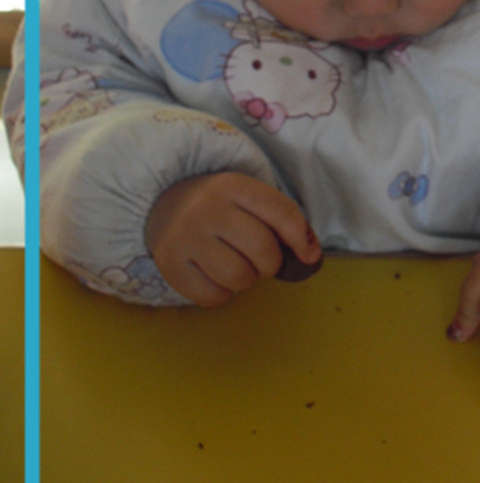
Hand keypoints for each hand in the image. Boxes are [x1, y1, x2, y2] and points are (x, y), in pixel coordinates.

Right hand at [145, 171, 320, 306]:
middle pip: (262, 250)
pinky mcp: (170, 264)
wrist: (163, 203)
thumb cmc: (221, 207)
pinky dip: (221, 293)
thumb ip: (282, 221)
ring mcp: (186, 236)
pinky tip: (214, 275)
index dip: (302, 240)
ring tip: (235, 265)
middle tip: (259, 259)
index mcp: (234, 186)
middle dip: (270, 263)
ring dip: (245, 280)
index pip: (282, 213)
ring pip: (238, 277)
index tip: (309, 256)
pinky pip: (212, 297)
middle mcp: (208, 208)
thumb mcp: (249, 199)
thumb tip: (312, 256)